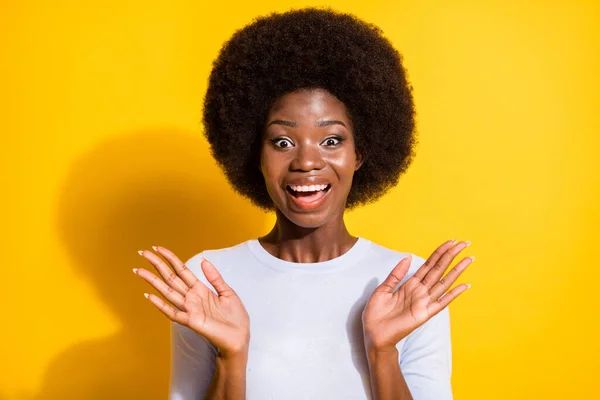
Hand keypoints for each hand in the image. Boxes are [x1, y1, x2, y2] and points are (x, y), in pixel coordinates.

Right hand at [134, 246, 249, 358]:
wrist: (240, 337)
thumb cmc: (235, 318)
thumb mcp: (227, 292)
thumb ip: (215, 277)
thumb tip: (203, 259)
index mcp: (200, 289)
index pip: (181, 270)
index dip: (170, 258)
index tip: (158, 248)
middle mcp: (192, 298)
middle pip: (171, 278)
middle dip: (157, 265)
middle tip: (142, 253)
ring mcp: (190, 309)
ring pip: (167, 292)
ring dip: (153, 281)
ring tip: (139, 271)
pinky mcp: (191, 321)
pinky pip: (173, 312)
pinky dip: (161, 305)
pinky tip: (150, 296)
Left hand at [362, 239, 472, 353]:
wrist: (373, 334)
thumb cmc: (376, 314)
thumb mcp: (383, 289)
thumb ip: (396, 274)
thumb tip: (407, 257)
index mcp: (410, 284)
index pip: (428, 264)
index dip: (439, 252)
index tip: (451, 241)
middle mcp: (420, 291)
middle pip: (439, 269)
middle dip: (451, 256)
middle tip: (465, 243)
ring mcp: (423, 302)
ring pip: (443, 282)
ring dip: (456, 271)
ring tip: (469, 259)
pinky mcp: (424, 314)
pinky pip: (441, 302)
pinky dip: (453, 294)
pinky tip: (465, 285)